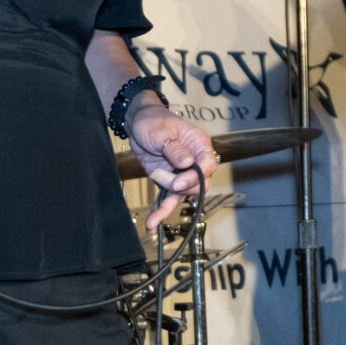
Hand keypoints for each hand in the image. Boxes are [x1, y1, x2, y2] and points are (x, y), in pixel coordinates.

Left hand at [128, 104, 219, 228]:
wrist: (137, 123)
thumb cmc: (153, 120)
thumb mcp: (161, 132)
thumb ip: (174, 148)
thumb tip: (187, 164)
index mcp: (198, 144)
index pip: (208, 165)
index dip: (196, 176)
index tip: (180, 181)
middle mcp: (194, 161)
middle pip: (199, 184)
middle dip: (183, 188)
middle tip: (170, 185)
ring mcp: (181, 173)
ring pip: (183, 195)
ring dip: (168, 206)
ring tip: (153, 217)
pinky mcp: (168, 181)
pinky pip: (168, 199)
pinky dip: (161, 211)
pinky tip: (153, 224)